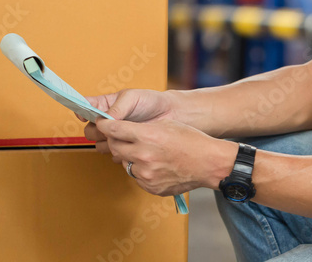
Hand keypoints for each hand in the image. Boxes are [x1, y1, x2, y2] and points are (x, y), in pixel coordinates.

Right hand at [82, 89, 176, 144]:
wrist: (170, 116)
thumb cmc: (152, 102)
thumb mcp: (133, 97)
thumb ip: (117, 107)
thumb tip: (104, 119)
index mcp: (106, 104)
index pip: (85, 107)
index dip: (80, 111)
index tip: (82, 115)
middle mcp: (107, 121)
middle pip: (89, 130)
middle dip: (97, 131)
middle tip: (111, 127)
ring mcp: (114, 136)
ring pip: (98, 144)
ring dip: (108, 142)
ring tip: (124, 135)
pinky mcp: (123, 148)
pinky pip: (112, 154)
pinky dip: (118, 151)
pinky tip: (131, 143)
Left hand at [94, 118, 237, 196]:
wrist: (208, 163)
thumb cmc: (191, 141)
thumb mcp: (167, 125)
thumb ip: (142, 129)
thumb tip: (122, 131)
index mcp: (147, 136)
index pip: (114, 129)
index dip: (105, 125)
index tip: (102, 124)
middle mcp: (143, 155)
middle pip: (114, 147)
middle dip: (115, 141)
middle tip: (122, 137)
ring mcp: (145, 174)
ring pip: (124, 162)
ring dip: (129, 156)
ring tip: (146, 152)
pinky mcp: (149, 186)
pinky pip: (136, 176)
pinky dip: (140, 170)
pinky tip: (154, 165)